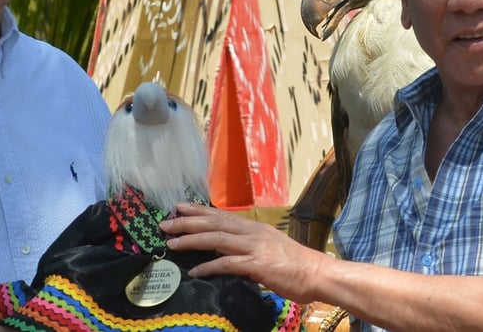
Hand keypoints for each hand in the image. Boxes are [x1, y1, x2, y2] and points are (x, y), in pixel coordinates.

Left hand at [160, 202, 332, 303]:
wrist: (318, 274)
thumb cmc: (295, 265)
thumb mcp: (268, 248)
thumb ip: (246, 247)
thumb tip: (224, 252)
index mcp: (254, 227)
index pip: (220, 215)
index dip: (197, 211)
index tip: (178, 208)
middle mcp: (252, 232)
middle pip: (213, 223)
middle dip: (186, 222)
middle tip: (165, 224)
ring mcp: (255, 247)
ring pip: (216, 239)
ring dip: (191, 241)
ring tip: (171, 244)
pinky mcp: (258, 265)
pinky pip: (227, 264)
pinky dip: (209, 266)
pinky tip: (195, 271)